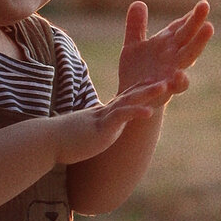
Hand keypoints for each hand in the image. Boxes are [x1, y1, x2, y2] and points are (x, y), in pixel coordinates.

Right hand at [52, 79, 171, 165]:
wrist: (50, 143)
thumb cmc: (66, 139)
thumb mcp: (86, 131)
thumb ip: (95, 128)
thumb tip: (99, 130)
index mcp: (106, 113)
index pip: (127, 96)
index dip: (142, 87)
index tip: (158, 80)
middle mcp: (107, 111)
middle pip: (132, 94)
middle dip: (151, 86)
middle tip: (170, 77)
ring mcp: (105, 118)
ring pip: (130, 101)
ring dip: (148, 93)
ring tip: (164, 87)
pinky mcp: (103, 128)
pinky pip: (121, 117)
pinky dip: (136, 113)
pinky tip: (150, 113)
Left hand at [117, 0, 212, 100]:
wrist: (132, 101)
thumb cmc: (136, 72)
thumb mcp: (133, 47)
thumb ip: (136, 27)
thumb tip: (138, 2)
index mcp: (166, 45)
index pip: (181, 28)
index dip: (191, 17)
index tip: (202, 4)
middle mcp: (173, 57)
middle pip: (188, 37)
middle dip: (197, 23)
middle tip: (206, 6)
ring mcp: (171, 73)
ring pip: (188, 58)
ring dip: (199, 43)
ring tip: (209, 27)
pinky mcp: (164, 91)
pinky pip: (175, 87)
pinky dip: (179, 82)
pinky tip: (178, 74)